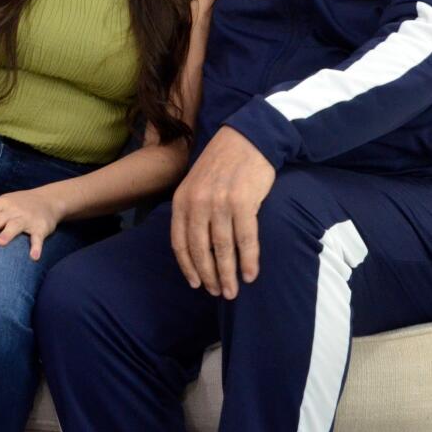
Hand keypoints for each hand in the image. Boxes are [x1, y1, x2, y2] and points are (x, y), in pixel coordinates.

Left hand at [0, 187, 64, 260]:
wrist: (48, 200)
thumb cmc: (18, 205)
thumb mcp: (2, 203)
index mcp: (1, 203)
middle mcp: (13, 209)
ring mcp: (27, 218)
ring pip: (15, 226)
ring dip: (8, 234)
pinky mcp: (41, 227)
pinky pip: (38, 238)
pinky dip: (36, 247)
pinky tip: (33, 257)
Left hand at [170, 126, 274, 298]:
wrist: (247, 138)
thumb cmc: (222, 163)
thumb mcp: (195, 183)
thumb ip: (192, 210)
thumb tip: (196, 246)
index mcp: (182, 200)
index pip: (180, 243)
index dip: (188, 267)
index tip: (195, 284)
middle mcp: (198, 203)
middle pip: (200, 250)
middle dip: (209, 276)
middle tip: (218, 293)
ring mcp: (220, 204)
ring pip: (223, 249)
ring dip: (228, 274)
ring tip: (234, 291)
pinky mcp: (243, 203)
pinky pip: (246, 240)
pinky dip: (249, 261)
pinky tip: (251, 274)